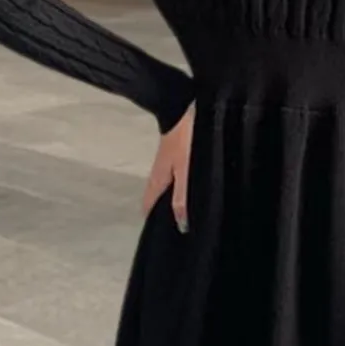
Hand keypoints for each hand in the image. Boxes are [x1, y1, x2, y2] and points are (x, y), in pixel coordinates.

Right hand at [142, 104, 194, 231]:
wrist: (182, 106)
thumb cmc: (185, 141)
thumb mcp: (185, 172)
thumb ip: (183, 197)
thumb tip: (181, 224)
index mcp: (157, 182)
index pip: (149, 209)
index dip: (155, 224)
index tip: (167, 238)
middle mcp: (158, 176)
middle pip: (158, 201)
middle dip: (167, 214)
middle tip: (183, 227)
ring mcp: (167, 165)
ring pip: (167, 189)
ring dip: (176, 201)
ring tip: (192, 213)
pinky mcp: (176, 156)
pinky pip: (176, 179)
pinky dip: (182, 188)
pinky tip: (195, 190)